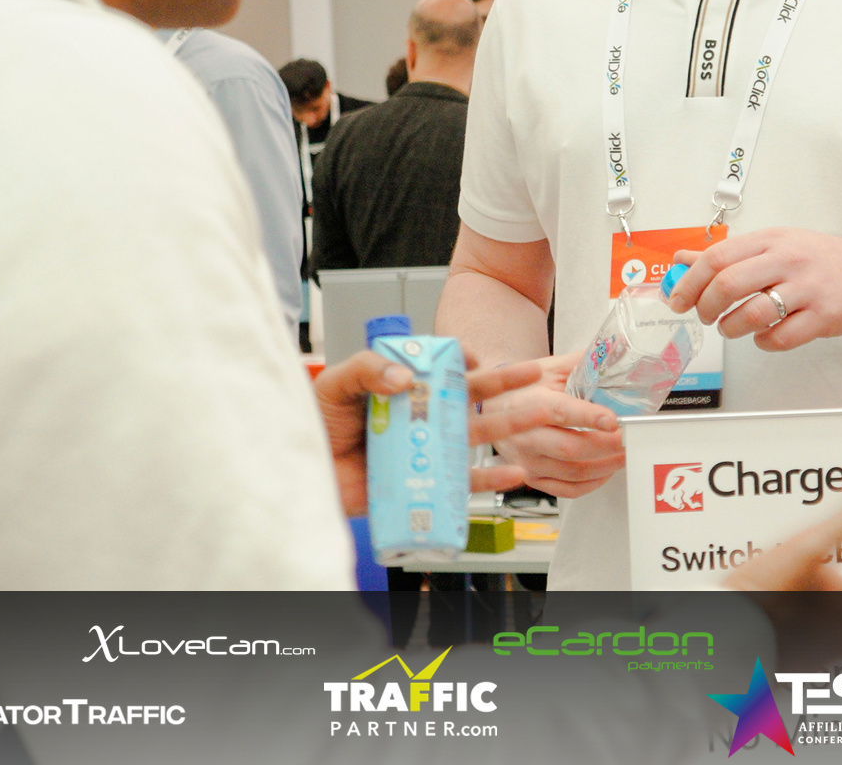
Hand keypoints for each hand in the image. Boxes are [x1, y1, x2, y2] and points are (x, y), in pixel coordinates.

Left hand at [316, 351, 612, 515]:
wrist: (300, 472)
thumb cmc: (314, 424)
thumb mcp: (336, 384)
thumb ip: (368, 368)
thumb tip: (404, 377)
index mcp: (402, 386)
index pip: (442, 368)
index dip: (464, 360)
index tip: (477, 358)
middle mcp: (420, 416)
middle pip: (470, 398)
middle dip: (505, 386)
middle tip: (535, 375)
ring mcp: (425, 448)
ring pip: (476, 435)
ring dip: (510, 426)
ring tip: (540, 416)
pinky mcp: (424, 481)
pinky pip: (464, 482)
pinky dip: (490, 479)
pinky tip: (515, 474)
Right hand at [478, 351, 625, 498]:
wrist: (491, 411)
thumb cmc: (523, 390)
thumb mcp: (550, 369)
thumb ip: (582, 362)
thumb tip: (616, 349)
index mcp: (531, 404)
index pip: (561, 412)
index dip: (589, 417)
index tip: (613, 420)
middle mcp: (526, 436)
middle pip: (571, 448)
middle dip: (606, 446)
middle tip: (627, 438)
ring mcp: (528, 460)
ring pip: (572, 472)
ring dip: (605, 466)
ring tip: (624, 454)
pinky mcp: (532, 477)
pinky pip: (566, 490)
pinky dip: (591, 484)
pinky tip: (605, 472)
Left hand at [666, 227, 841, 351]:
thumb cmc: (814, 259)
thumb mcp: (770, 245)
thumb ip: (726, 254)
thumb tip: (681, 259)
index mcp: (769, 240)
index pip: (717, 258)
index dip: (690, 283)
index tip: (677, 300)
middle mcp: (787, 260)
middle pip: (729, 284)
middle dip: (706, 307)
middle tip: (705, 316)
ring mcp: (807, 288)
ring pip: (754, 314)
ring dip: (732, 328)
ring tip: (731, 328)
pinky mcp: (823, 316)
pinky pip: (782, 337)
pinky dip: (764, 342)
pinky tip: (763, 337)